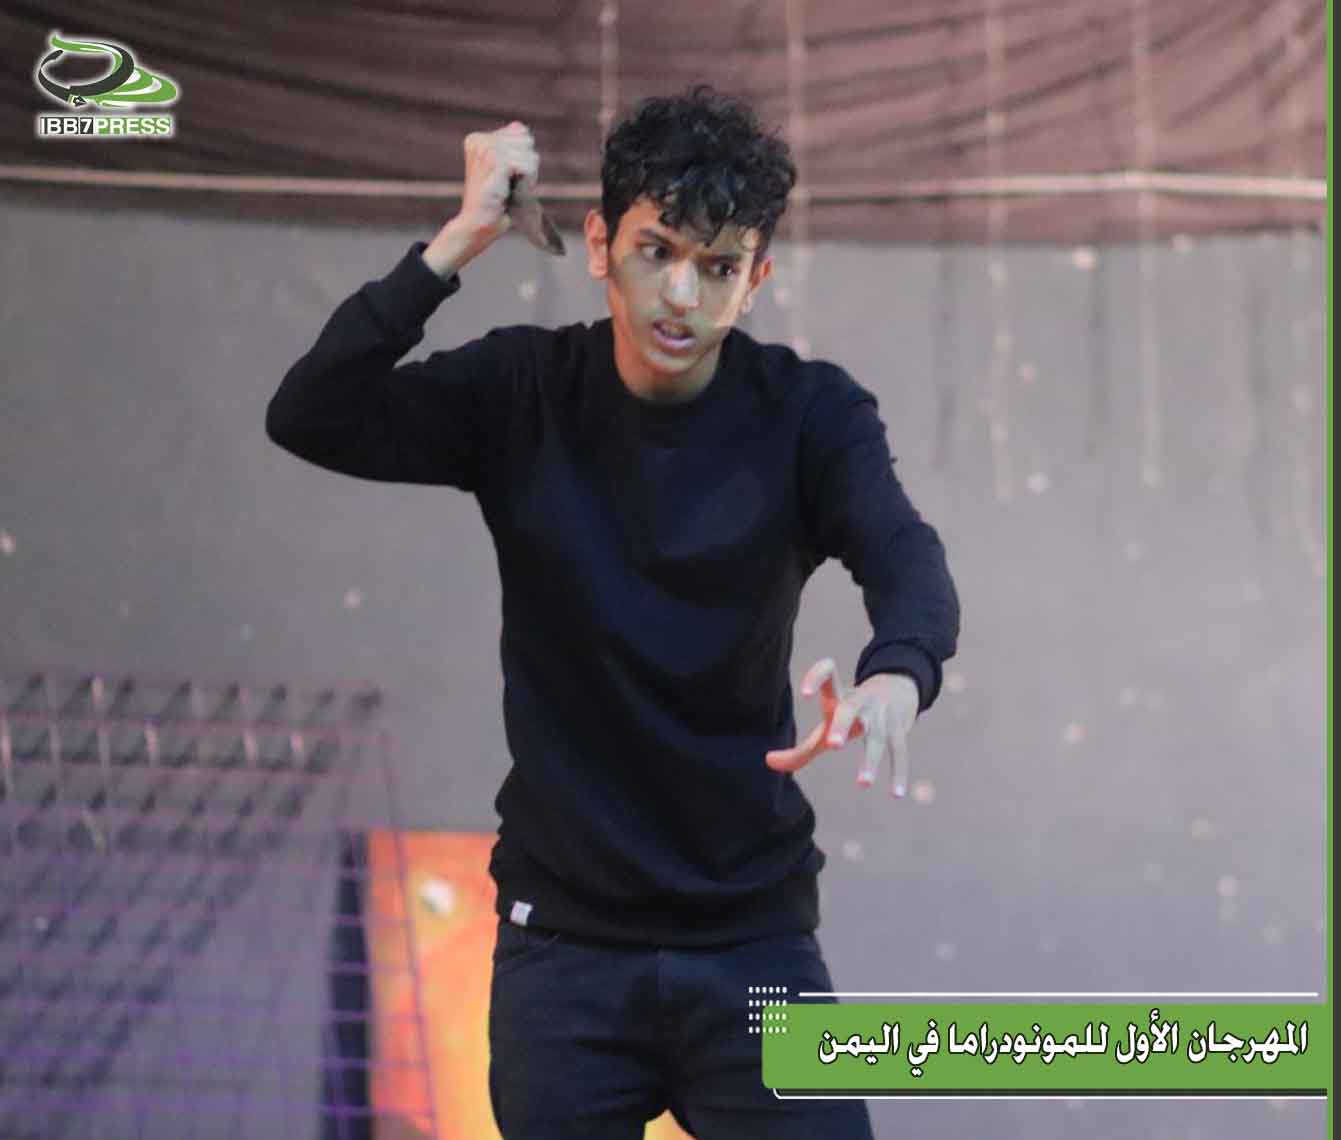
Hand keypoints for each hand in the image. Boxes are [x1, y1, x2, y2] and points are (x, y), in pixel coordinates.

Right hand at [457, 121, 540, 237]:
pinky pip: (527, 165)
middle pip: (527, 141)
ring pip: (529, 153)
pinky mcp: (494, 163)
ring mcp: (485, 150)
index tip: (507, 176)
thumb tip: (521, 127)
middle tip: (509, 186)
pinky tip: (510, 193)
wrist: (476, 225)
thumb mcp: (504, 170)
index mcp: (478, 139)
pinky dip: (526, 182)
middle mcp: (480, 140)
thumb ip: (513, 146)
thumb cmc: (493, 202)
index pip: (521, 133)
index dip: (523, 158)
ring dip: (526, 176)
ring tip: (508, 190)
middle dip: (526, 165)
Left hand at [764, 658, 920, 796]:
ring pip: (876, 737)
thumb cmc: (850, 713)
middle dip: (841, 725)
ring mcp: (882, 714)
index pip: (828, 673)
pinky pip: (899, 752)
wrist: (898, 691)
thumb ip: (800, 748)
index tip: (803, 694)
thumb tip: (768, 761)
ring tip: (862, 784)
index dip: (816, 678)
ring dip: (870, 760)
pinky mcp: (899, 730)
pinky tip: (896, 795)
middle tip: (831, 745)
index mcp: (839, 695)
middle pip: (850, 709)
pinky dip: (898, 773)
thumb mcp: (827, 724)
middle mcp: (861, 701)